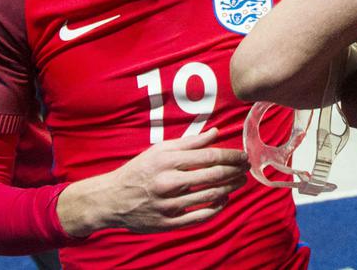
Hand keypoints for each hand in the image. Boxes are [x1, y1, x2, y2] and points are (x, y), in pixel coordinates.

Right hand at [57, 129, 247, 236]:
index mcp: (167, 161)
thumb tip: (216, 132)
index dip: (232, 156)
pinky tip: (224, 201)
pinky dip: (216, 209)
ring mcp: (168, 205)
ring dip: (231, 188)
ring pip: (210, 196)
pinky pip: (200, 217)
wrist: (110, 199)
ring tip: (239, 182)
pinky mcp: (167, 223)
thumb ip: (190, 142)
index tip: (243, 155)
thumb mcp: (160, 150)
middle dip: (236, 171)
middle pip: (214, 176)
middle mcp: (168, 183)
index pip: (210, 156)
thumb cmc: (138, 171)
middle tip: (246, 168)